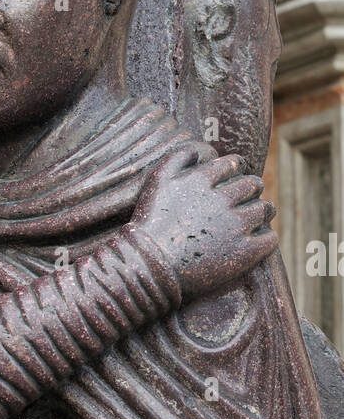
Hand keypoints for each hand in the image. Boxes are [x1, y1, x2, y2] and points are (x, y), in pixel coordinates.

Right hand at [129, 148, 276, 298]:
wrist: (148, 268)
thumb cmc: (150, 224)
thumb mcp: (157, 180)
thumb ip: (181, 155)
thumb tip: (207, 149)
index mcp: (203, 179)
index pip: (234, 164)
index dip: (236, 170)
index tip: (233, 179)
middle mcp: (223, 199)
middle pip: (254, 185)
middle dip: (252, 189)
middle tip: (247, 198)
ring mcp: (235, 226)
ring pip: (265, 210)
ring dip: (263, 211)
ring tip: (257, 218)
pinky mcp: (245, 252)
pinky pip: (269, 238)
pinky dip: (266, 237)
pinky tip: (257, 239)